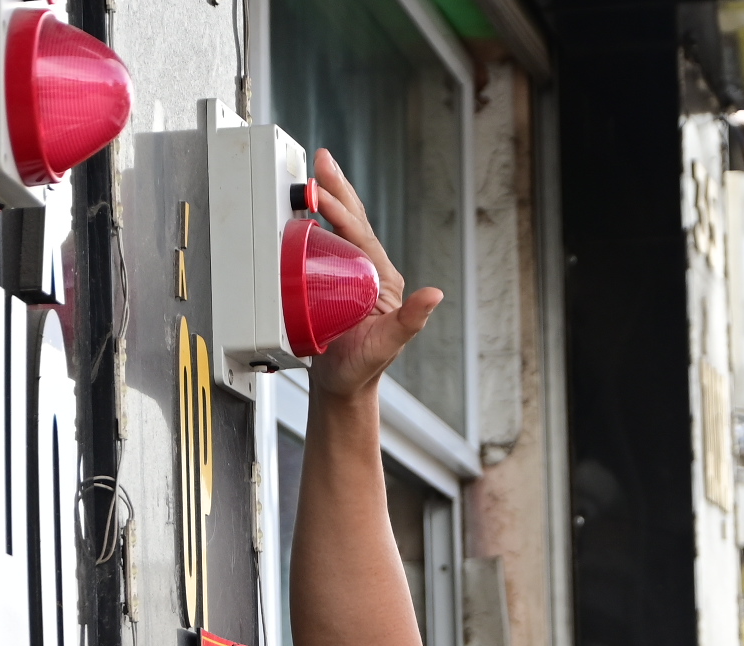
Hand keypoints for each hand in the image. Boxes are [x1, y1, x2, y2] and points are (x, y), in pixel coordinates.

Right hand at [306, 149, 443, 399]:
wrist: (341, 385)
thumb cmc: (362, 367)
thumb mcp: (387, 344)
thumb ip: (410, 320)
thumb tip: (435, 295)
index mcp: (382, 280)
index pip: (361, 236)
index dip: (342, 212)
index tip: (321, 196)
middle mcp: (370, 272)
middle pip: (355, 222)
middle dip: (339, 189)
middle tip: (323, 162)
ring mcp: (352, 274)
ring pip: (343, 227)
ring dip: (331, 197)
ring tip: (319, 172)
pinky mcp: (335, 281)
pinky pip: (328, 243)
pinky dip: (318, 220)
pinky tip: (307, 206)